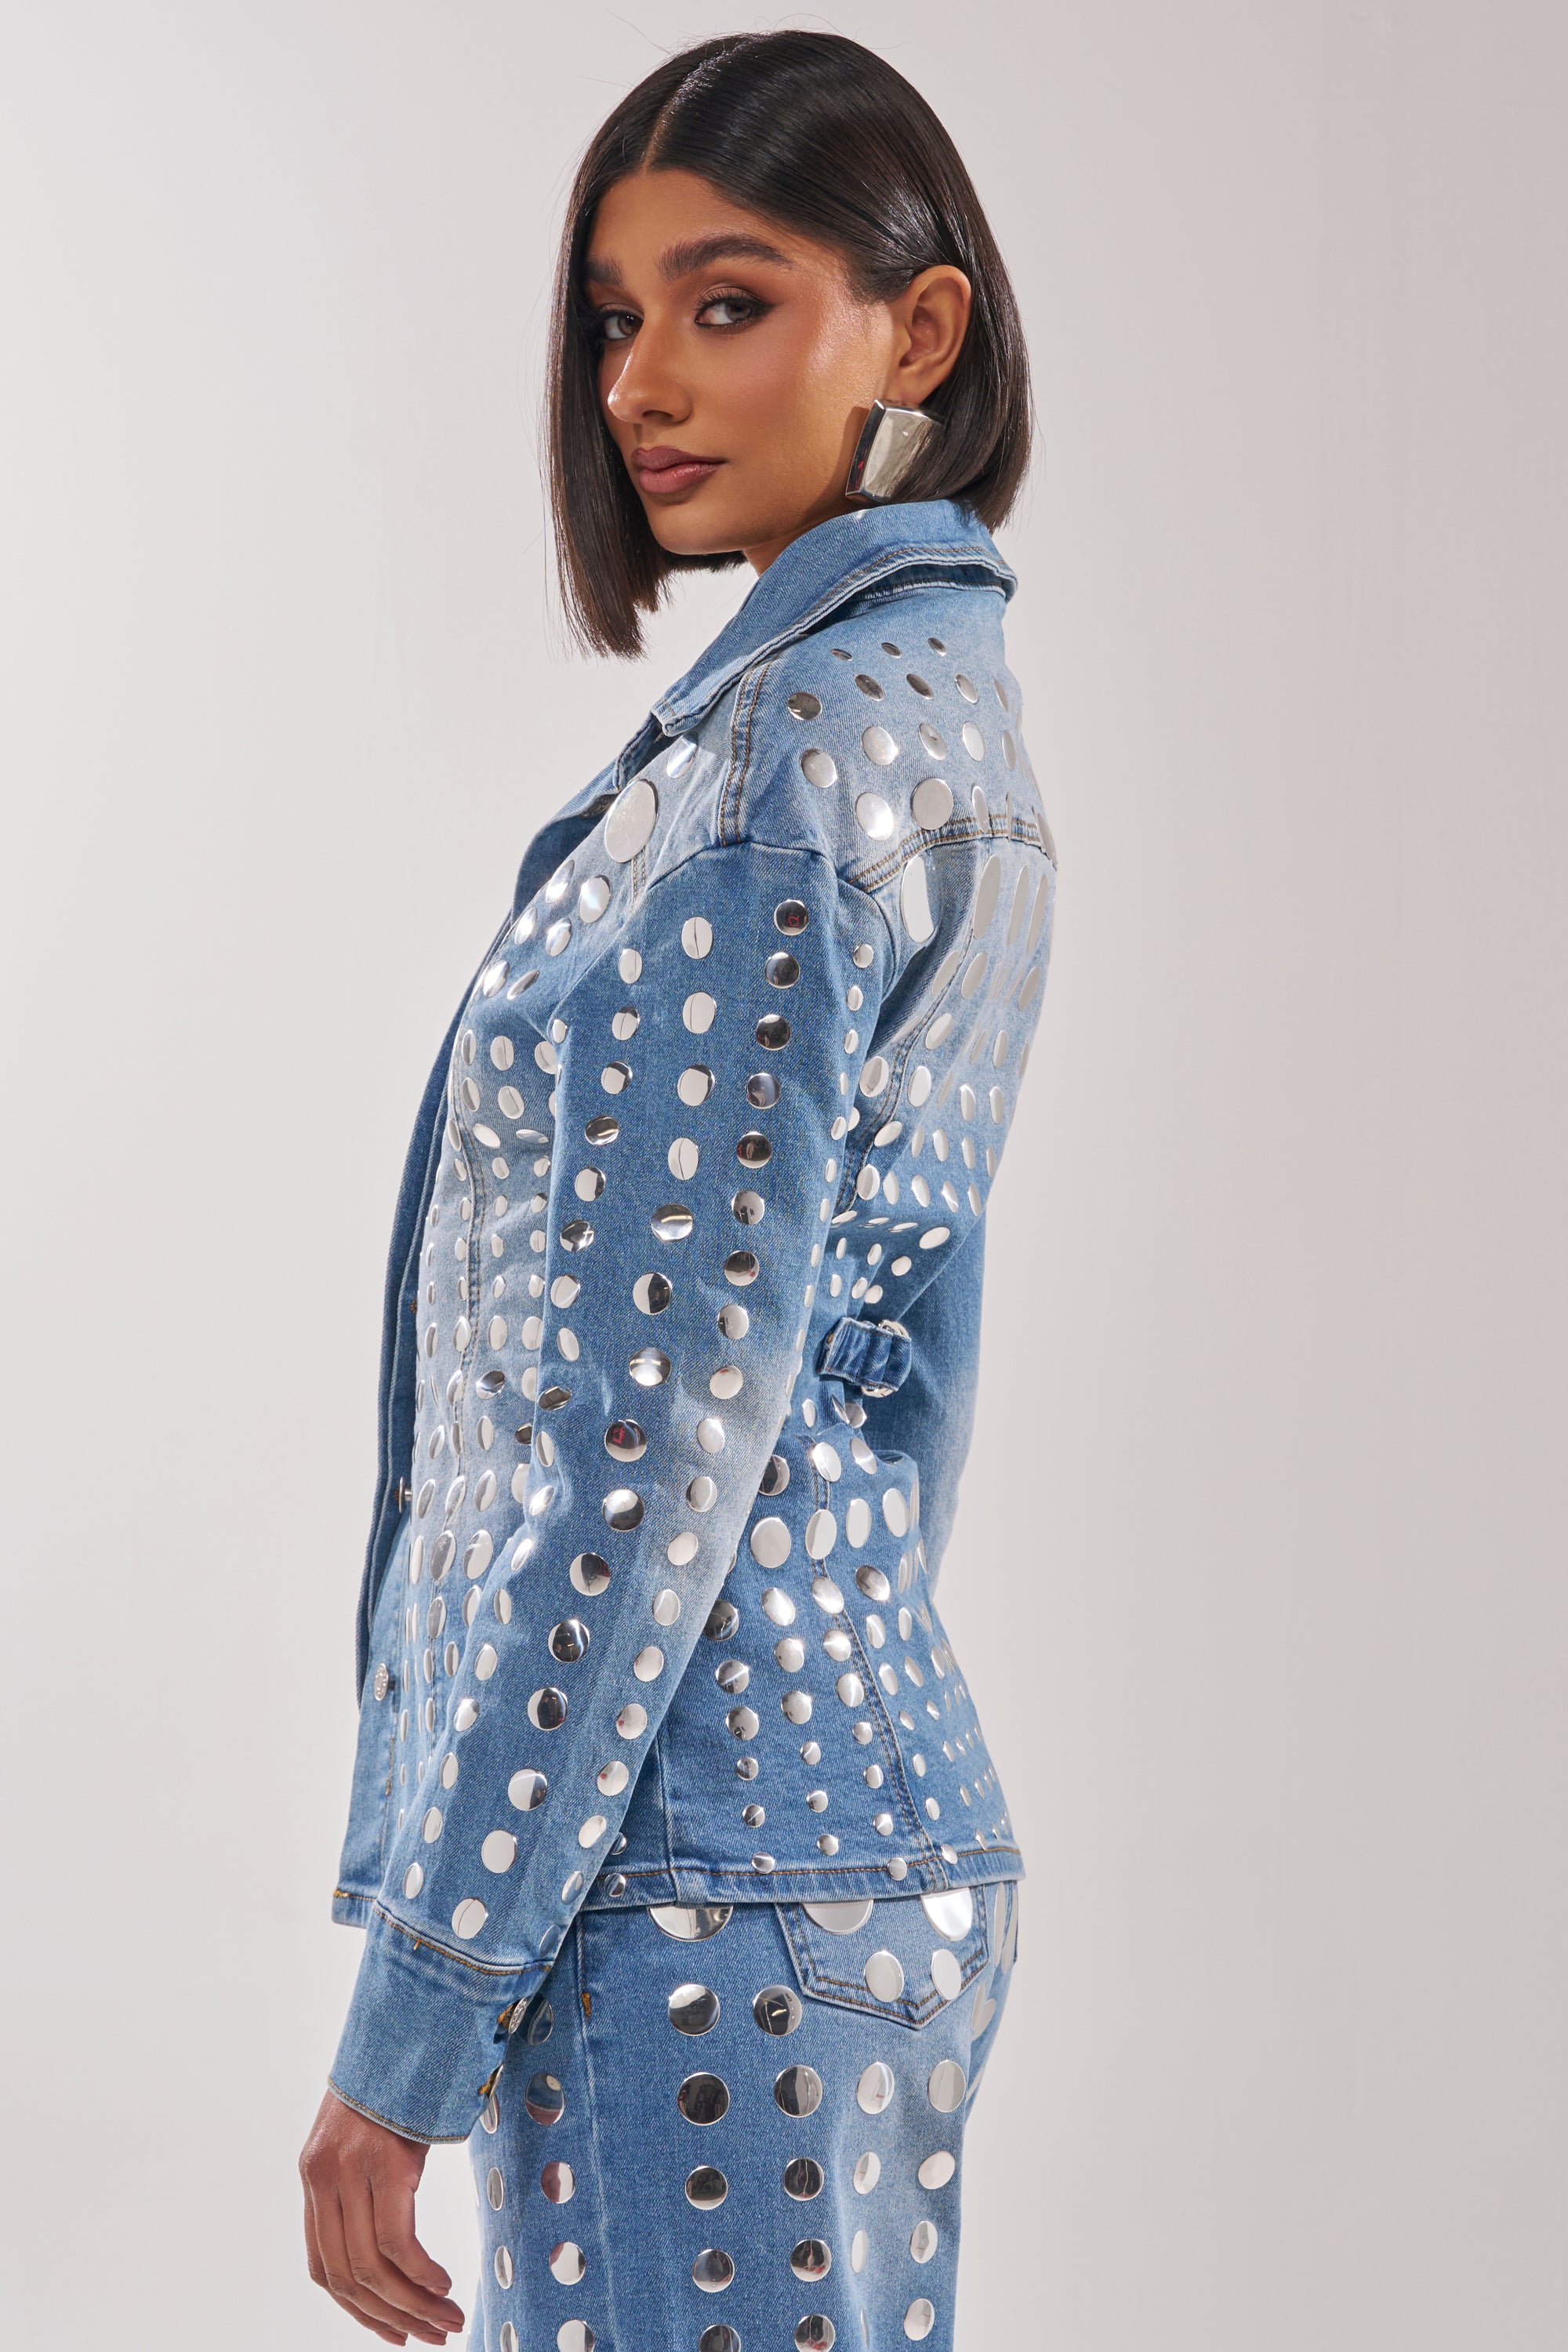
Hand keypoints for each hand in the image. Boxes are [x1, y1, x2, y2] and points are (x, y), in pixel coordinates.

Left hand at [299, 2088, 466, 2344]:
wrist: (410, 2020)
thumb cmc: (398, 2081)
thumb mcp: (368, 2136)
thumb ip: (364, 2183)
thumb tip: (391, 2242)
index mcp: (315, 2177)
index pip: (323, 2268)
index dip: (357, 2311)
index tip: (394, 2333)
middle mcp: (323, 2178)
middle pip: (348, 2278)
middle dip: (392, 2317)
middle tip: (432, 2336)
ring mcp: (351, 2171)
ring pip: (372, 2269)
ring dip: (413, 2304)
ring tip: (447, 2319)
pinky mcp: (385, 2163)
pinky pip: (398, 2243)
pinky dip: (421, 2275)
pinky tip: (443, 2284)